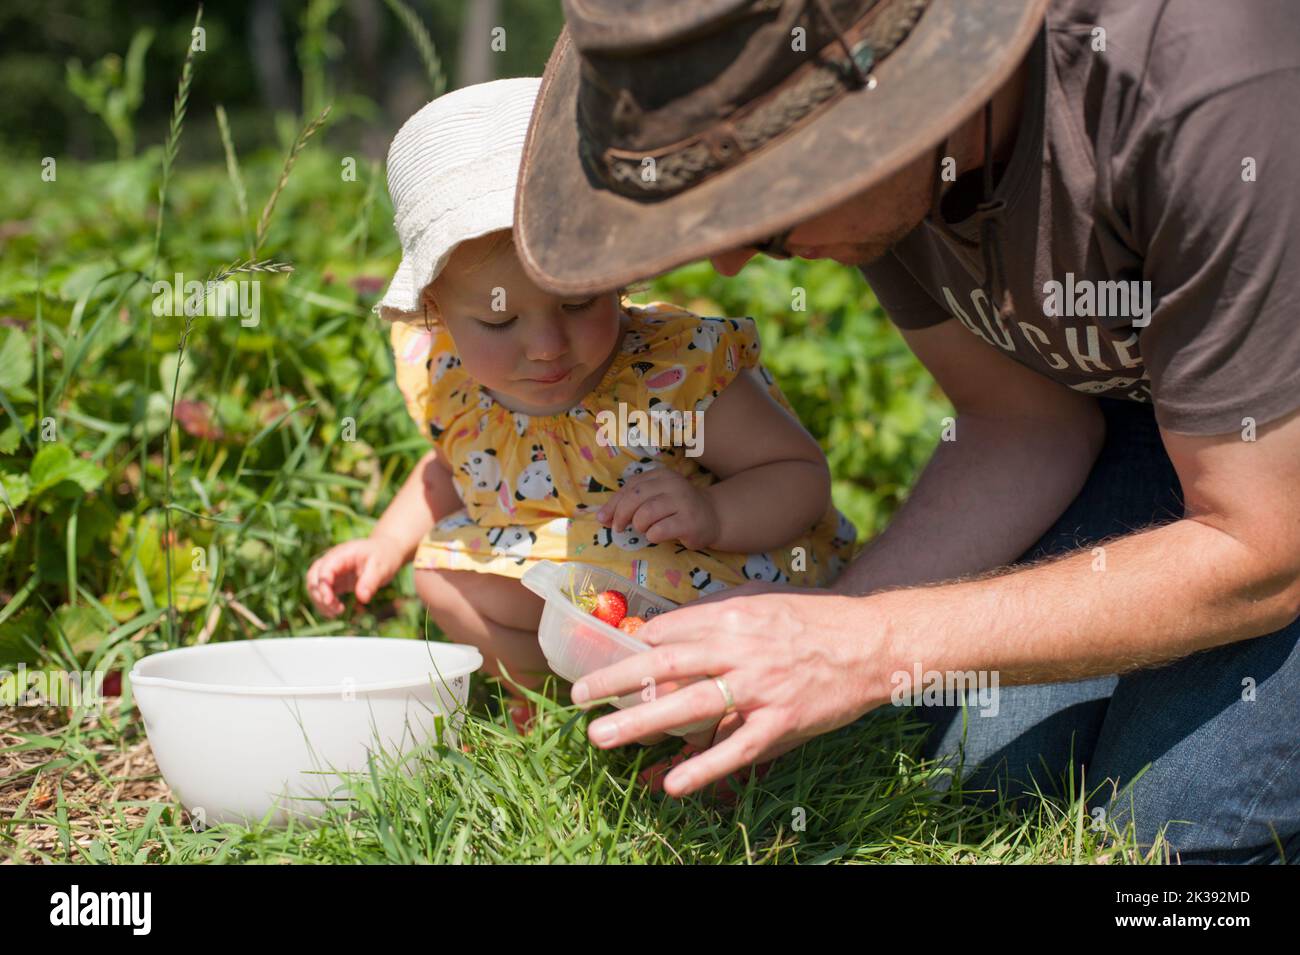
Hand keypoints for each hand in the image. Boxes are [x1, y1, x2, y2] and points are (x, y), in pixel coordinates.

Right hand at [306, 534, 405, 616]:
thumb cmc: (384, 555)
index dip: (323, 585)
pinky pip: (323, 592)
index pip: (324, 568)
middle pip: (313, 577)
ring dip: (320, 601)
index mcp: (342, 554)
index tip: (330, 601)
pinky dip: (325, 603)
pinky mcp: (335, 581)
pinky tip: (336, 612)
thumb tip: (362, 599)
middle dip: (319, 595)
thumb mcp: (381, 567)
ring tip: (336, 613)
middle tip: (335, 610)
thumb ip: (370, 581)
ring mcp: (332, 571)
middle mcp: (332, 561)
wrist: (386, 550)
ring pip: (314, 586)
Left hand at [569, 589, 893, 795]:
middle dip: (617, 680)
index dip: (634, 647)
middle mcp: (741, 650)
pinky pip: (736, 748)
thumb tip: (665, 632)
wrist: (872, 641)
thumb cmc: (813, 621)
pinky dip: (704, 767)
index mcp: (734, 617)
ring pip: (691, 706)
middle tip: (578, 696)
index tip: (607, 660)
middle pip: (666, 664)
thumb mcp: (762, 604)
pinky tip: (672, 783)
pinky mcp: (781, 722)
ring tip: (601, 735)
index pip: (670, 631)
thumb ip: (717, 618)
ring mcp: (760, 688)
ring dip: (641, 722)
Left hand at [595, 468, 718, 548]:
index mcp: (661, 475)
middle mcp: (673, 484)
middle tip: (619, 528)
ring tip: (646, 529)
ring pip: (645, 515)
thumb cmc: (676, 509)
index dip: (613, 504)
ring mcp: (683, 502)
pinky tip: (658, 535)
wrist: (712, 517)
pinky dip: (652, 536)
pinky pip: (658, 530)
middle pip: (635, 498)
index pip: (630, 487)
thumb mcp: (653, 499)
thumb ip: (628, 504)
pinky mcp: (689, 522)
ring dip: (639, 526)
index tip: (604, 519)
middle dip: (621, 515)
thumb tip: (601, 518)